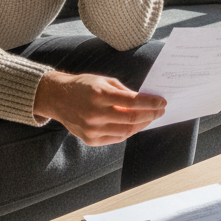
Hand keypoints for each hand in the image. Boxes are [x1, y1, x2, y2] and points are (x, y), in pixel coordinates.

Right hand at [33, 70, 165, 144]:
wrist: (58, 98)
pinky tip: (136, 125)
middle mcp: (95, 114)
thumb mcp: (104, 81)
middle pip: (132, 118)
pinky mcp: (90, 139)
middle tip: (161, 110)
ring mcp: (92, 129)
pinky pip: (116, 138)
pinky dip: (129, 132)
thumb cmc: (84, 86)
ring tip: (150, 117)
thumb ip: (124, 91)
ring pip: (126, 131)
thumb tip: (144, 101)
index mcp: (100, 95)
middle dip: (151, 114)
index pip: (133, 102)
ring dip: (142, 124)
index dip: (151, 103)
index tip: (162, 102)